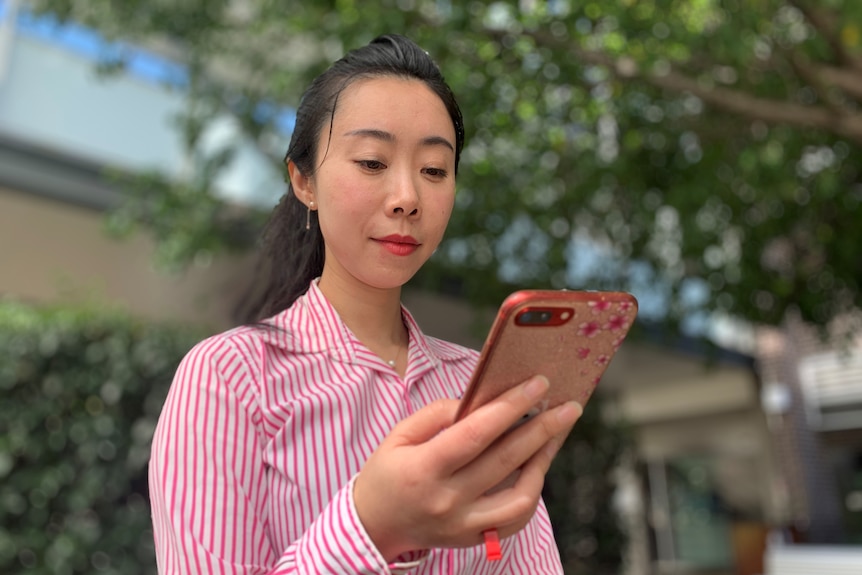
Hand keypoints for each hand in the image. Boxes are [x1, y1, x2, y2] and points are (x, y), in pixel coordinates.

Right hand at [352, 375, 581, 560]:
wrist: (375, 525)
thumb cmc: (387, 473)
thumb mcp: (399, 434)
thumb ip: (437, 414)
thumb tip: (480, 403)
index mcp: (424, 468)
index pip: (476, 434)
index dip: (510, 407)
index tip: (537, 385)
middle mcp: (447, 499)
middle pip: (505, 460)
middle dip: (542, 428)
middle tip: (567, 406)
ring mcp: (464, 524)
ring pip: (520, 495)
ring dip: (543, 461)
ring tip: (556, 435)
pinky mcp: (475, 538)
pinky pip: (516, 517)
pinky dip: (532, 491)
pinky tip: (538, 466)